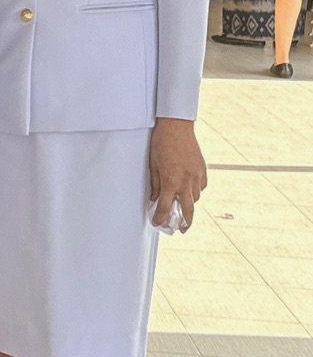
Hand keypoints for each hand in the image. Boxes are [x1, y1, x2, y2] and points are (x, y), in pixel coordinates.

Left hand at [149, 116, 206, 231]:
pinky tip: (189, 191)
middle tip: (181, 230)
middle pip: (187, 209)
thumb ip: (155, 184)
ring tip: (182, 209)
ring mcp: (197, 175)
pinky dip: (196, 191)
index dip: (160, 217)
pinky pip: (201, 186)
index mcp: (171, 181)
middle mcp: (186, 181)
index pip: (165, 206)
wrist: (176, 126)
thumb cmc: (161, 144)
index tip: (157, 223)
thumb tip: (155, 198)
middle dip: (185, 222)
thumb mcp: (152, 165)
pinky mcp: (203, 169)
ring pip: (195, 198)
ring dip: (189, 205)